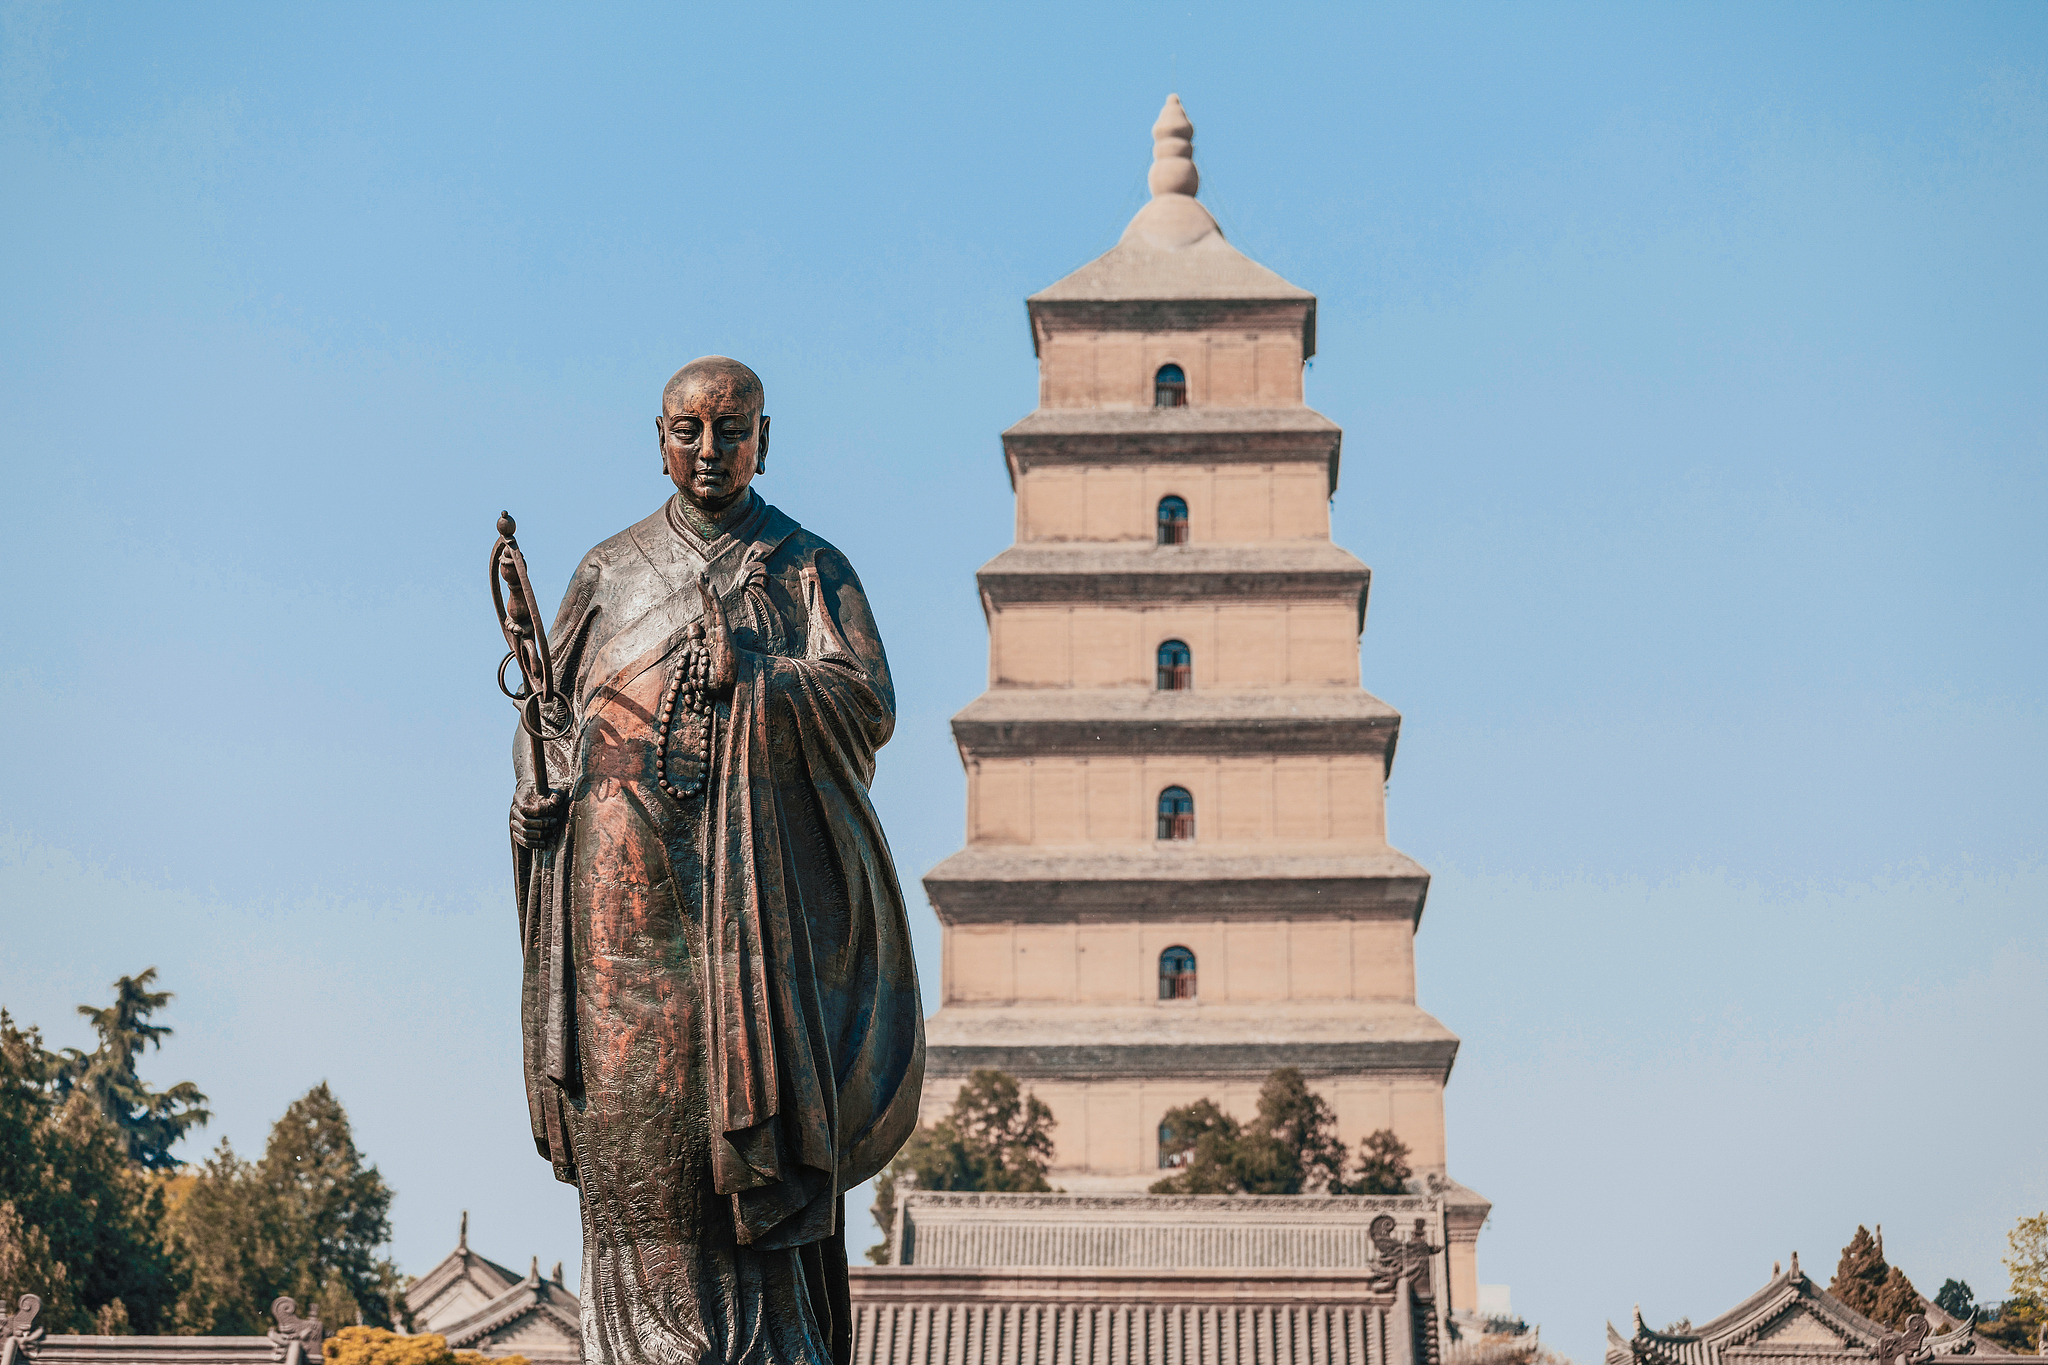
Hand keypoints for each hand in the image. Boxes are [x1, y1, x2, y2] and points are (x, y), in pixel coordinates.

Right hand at [510, 789, 568, 847]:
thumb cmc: (546, 793)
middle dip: (542, 823)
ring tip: (550, 832)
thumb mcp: (553, 790)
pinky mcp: (517, 832)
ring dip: (539, 834)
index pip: (524, 808)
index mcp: (519, 798)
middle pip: (525, 822)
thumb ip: (556, 795)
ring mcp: (514, 822)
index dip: (539, 811)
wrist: (538, 799)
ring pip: (524, 833)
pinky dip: (533, 844)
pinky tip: (544, 843)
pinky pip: (522, 841)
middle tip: (555, 821)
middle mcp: (514, 811)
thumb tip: (555, 802)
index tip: (553, 810)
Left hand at [696, 572, 736, 694]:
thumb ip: (696, 641)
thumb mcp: (700, 656)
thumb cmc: (716, 675)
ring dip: (708, 592)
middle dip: (704, 590)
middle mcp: (718, 630)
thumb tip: (692, 624)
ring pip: (714, 607)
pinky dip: (715, 601)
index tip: (699, 583)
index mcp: (712, 635)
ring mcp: (722, 631)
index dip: (702, 598)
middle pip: (710, 606)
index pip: (706, 612)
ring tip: (704, 577)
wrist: (728, 687)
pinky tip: (712, 590)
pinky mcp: (724, 634)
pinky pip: (719, 614)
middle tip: (700, 574)